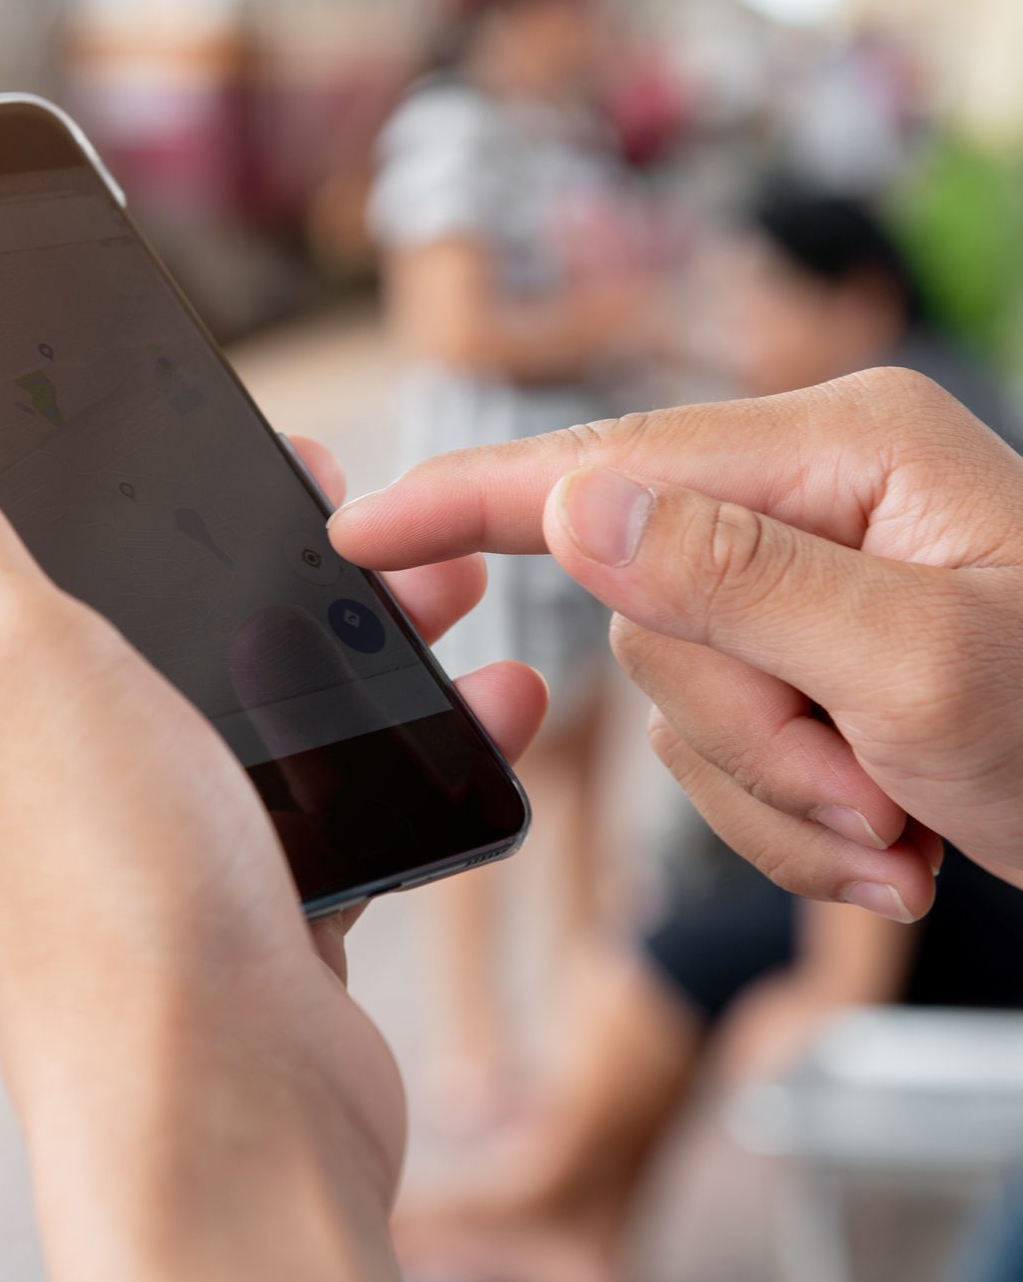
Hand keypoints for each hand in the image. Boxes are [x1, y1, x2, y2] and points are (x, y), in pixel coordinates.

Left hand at [0, 393, 546, 1281]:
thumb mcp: (5, 657)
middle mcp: (51, 779)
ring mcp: (154, 843)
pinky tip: (488, 703)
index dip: (123, 490)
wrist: (231, 1113)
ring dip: (360, 637)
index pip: (29, 560)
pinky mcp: (249, 901)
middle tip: (361, 515)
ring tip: (450, 588)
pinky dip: (406, 742)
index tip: (221, 443)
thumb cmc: (110, 886)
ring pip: (263, 700)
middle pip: (167, 623)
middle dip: (272, 559)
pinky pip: (332, 791)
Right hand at [331, 367, 1022, 921]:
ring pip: (677, 697)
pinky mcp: (802, 655)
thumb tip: (572, 510)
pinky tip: (890, 830)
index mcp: (838, 451)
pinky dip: (789, 816)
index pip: (603, 465)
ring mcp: (801, 581)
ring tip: (897, 821)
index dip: (467, 499)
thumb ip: (736, 579)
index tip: (361, 531)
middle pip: (644, 614)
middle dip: (737, 734)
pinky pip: (721, 746)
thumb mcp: (921, 667)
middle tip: (861, 792)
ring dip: (775, 790)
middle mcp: (806, 498)